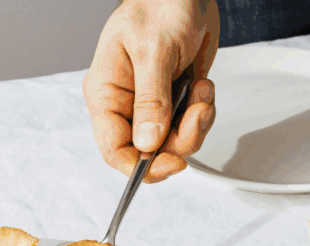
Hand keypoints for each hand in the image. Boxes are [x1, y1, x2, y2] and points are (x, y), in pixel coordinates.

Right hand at [83, 0, 219, 181]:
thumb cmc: (159, 6)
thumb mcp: (154, 52)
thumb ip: (151, 100)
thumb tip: (147, 143)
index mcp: (106, 93)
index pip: (113, 148)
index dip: (140, 165)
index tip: (170, 163)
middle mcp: (126, 104)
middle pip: (146, 152)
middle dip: (178, 141)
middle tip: (197, 115)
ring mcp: (150, 105)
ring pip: (172, 143)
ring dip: (195, 124)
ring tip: (202, 92)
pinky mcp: (173, 101)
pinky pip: (188, 127)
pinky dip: (202, 113)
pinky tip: (203, 86)